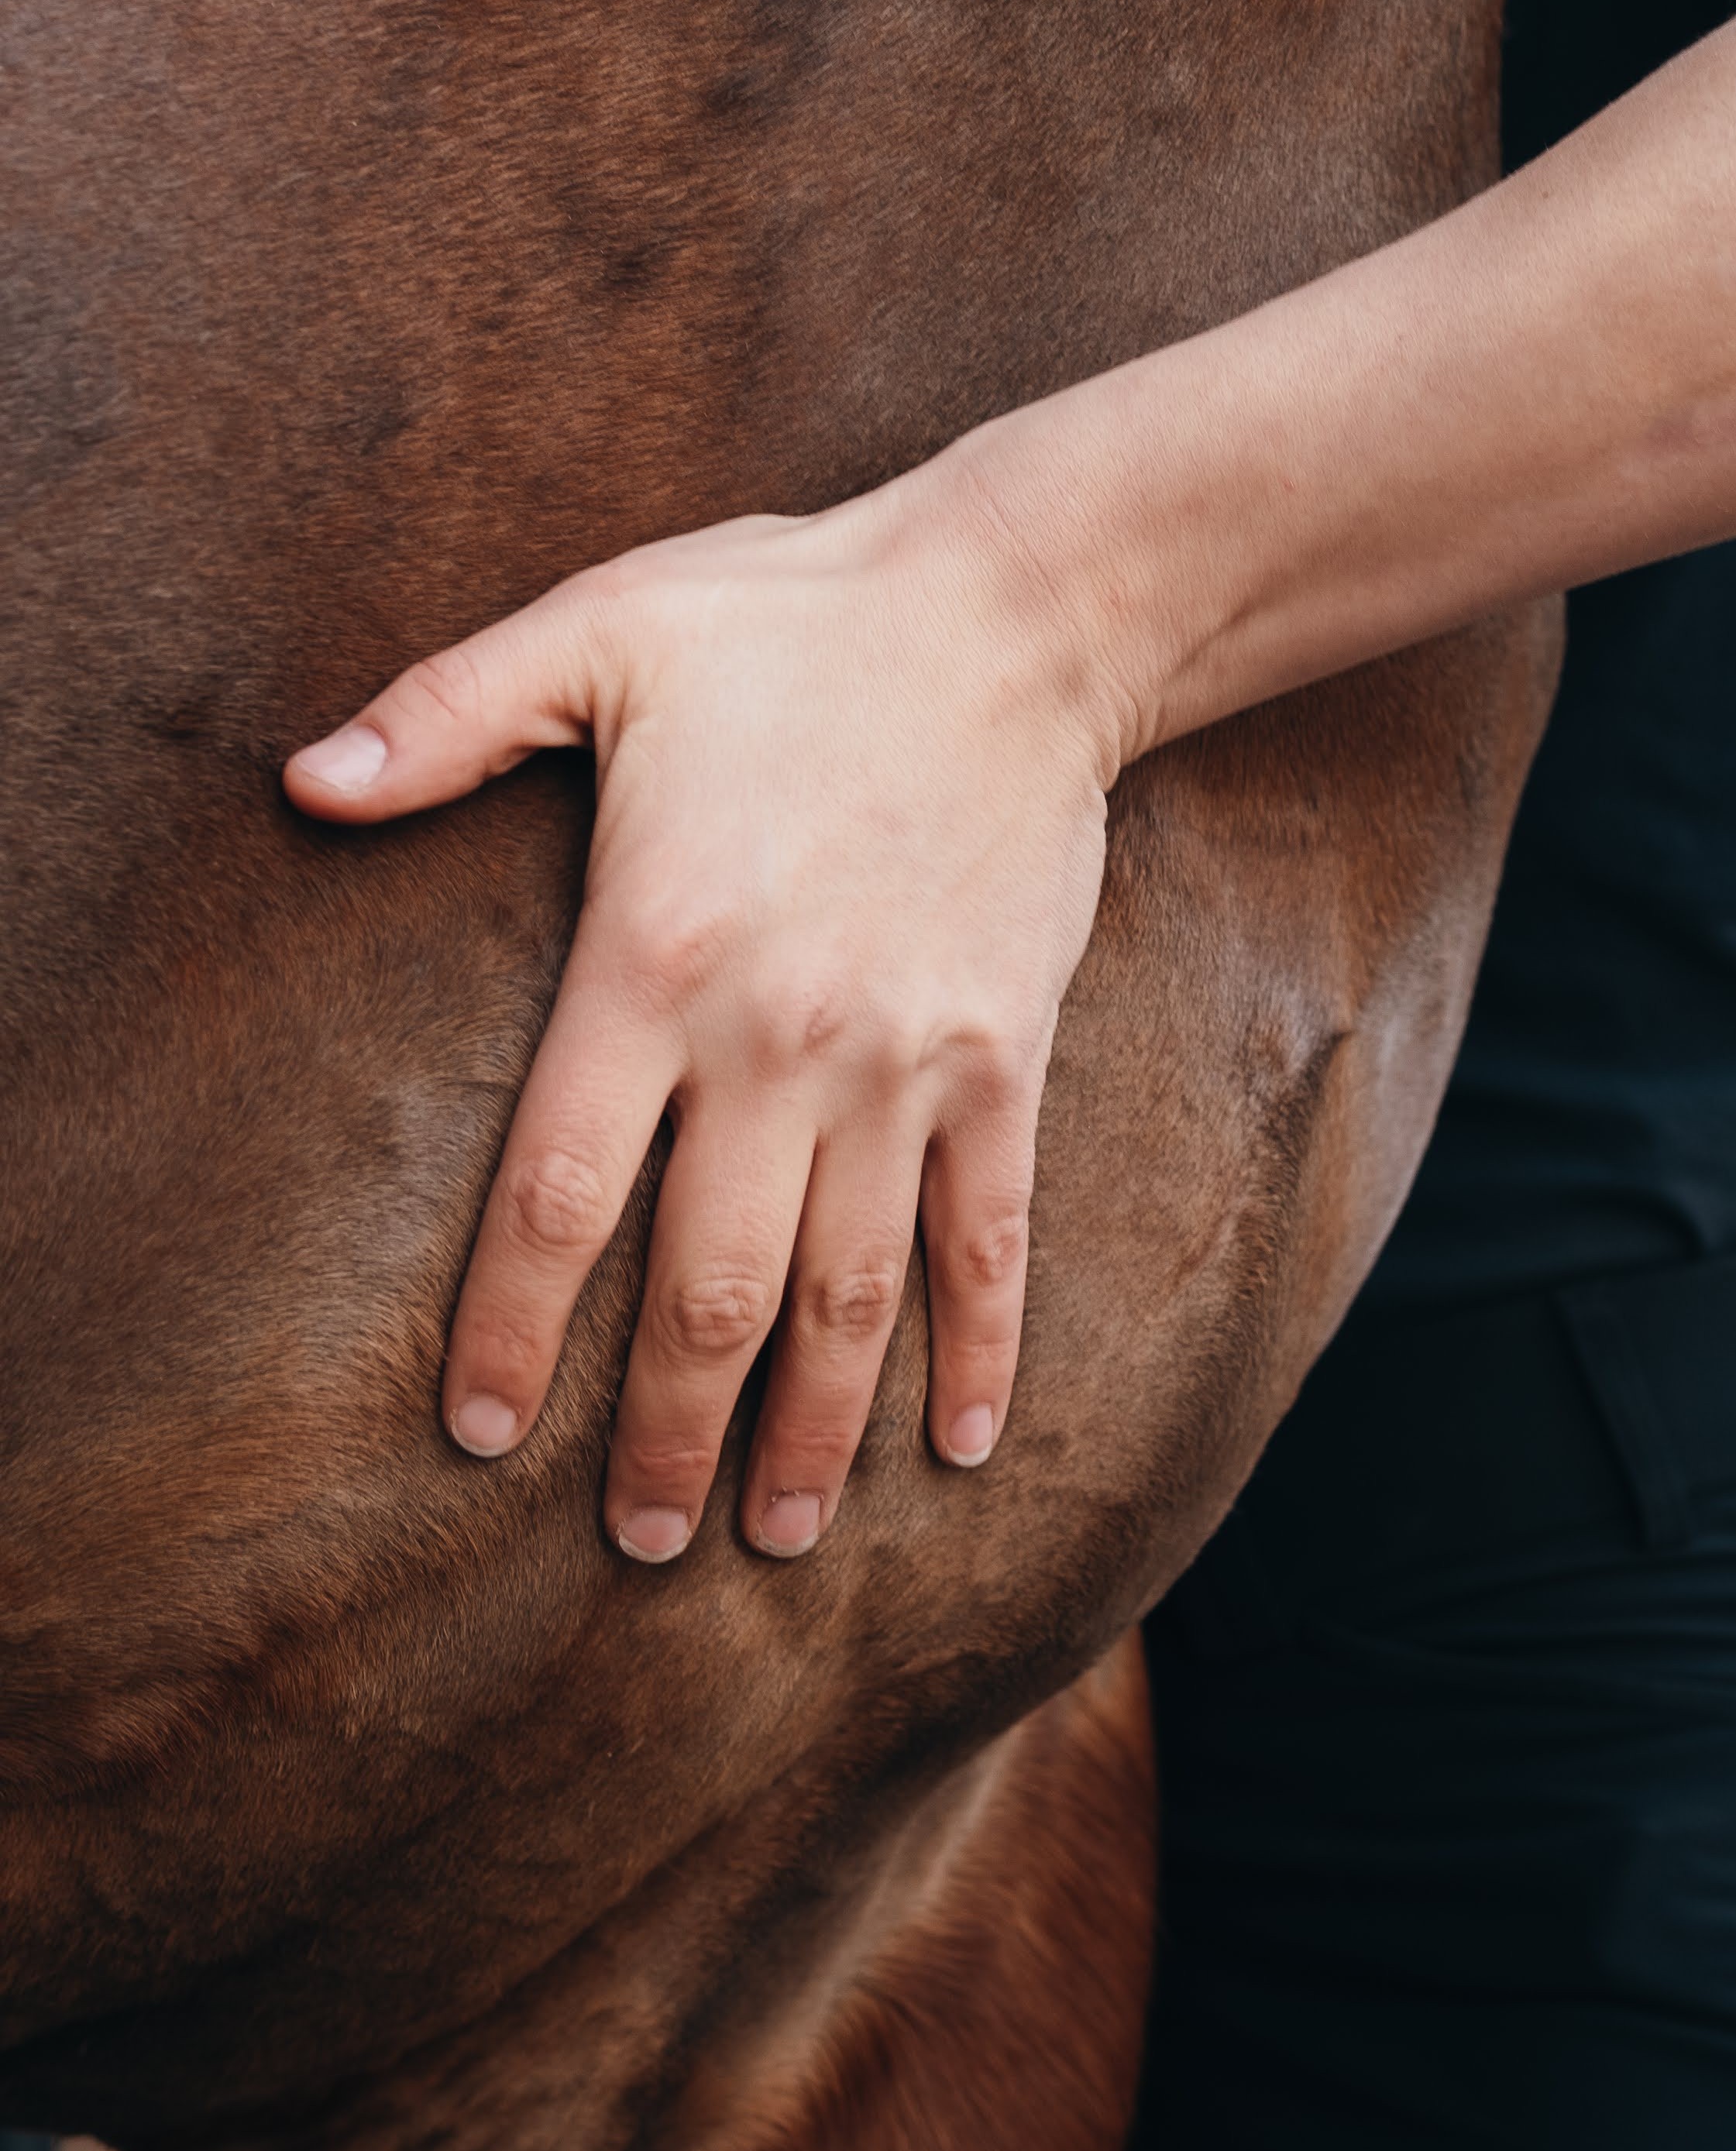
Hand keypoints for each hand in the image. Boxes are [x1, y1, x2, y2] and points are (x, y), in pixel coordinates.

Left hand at [283, 469, 1119, 1564]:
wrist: (1020, 609)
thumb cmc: (795, 614)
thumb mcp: (599, 630)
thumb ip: (444, 713)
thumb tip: (300, 782)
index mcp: (658, 954)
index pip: (561, 1193)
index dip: (517, 1330)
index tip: (486, 1434)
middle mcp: (783, 1037)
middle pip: (708, 1286)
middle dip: (667, 1433)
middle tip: (636, 1542)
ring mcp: (910, 1058)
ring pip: (850, 1291)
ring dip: (811, 1430)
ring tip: (775, 1537)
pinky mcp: (1010, 1052)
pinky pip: (995, 1230)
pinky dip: (984, 1346)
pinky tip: (965, 1443)